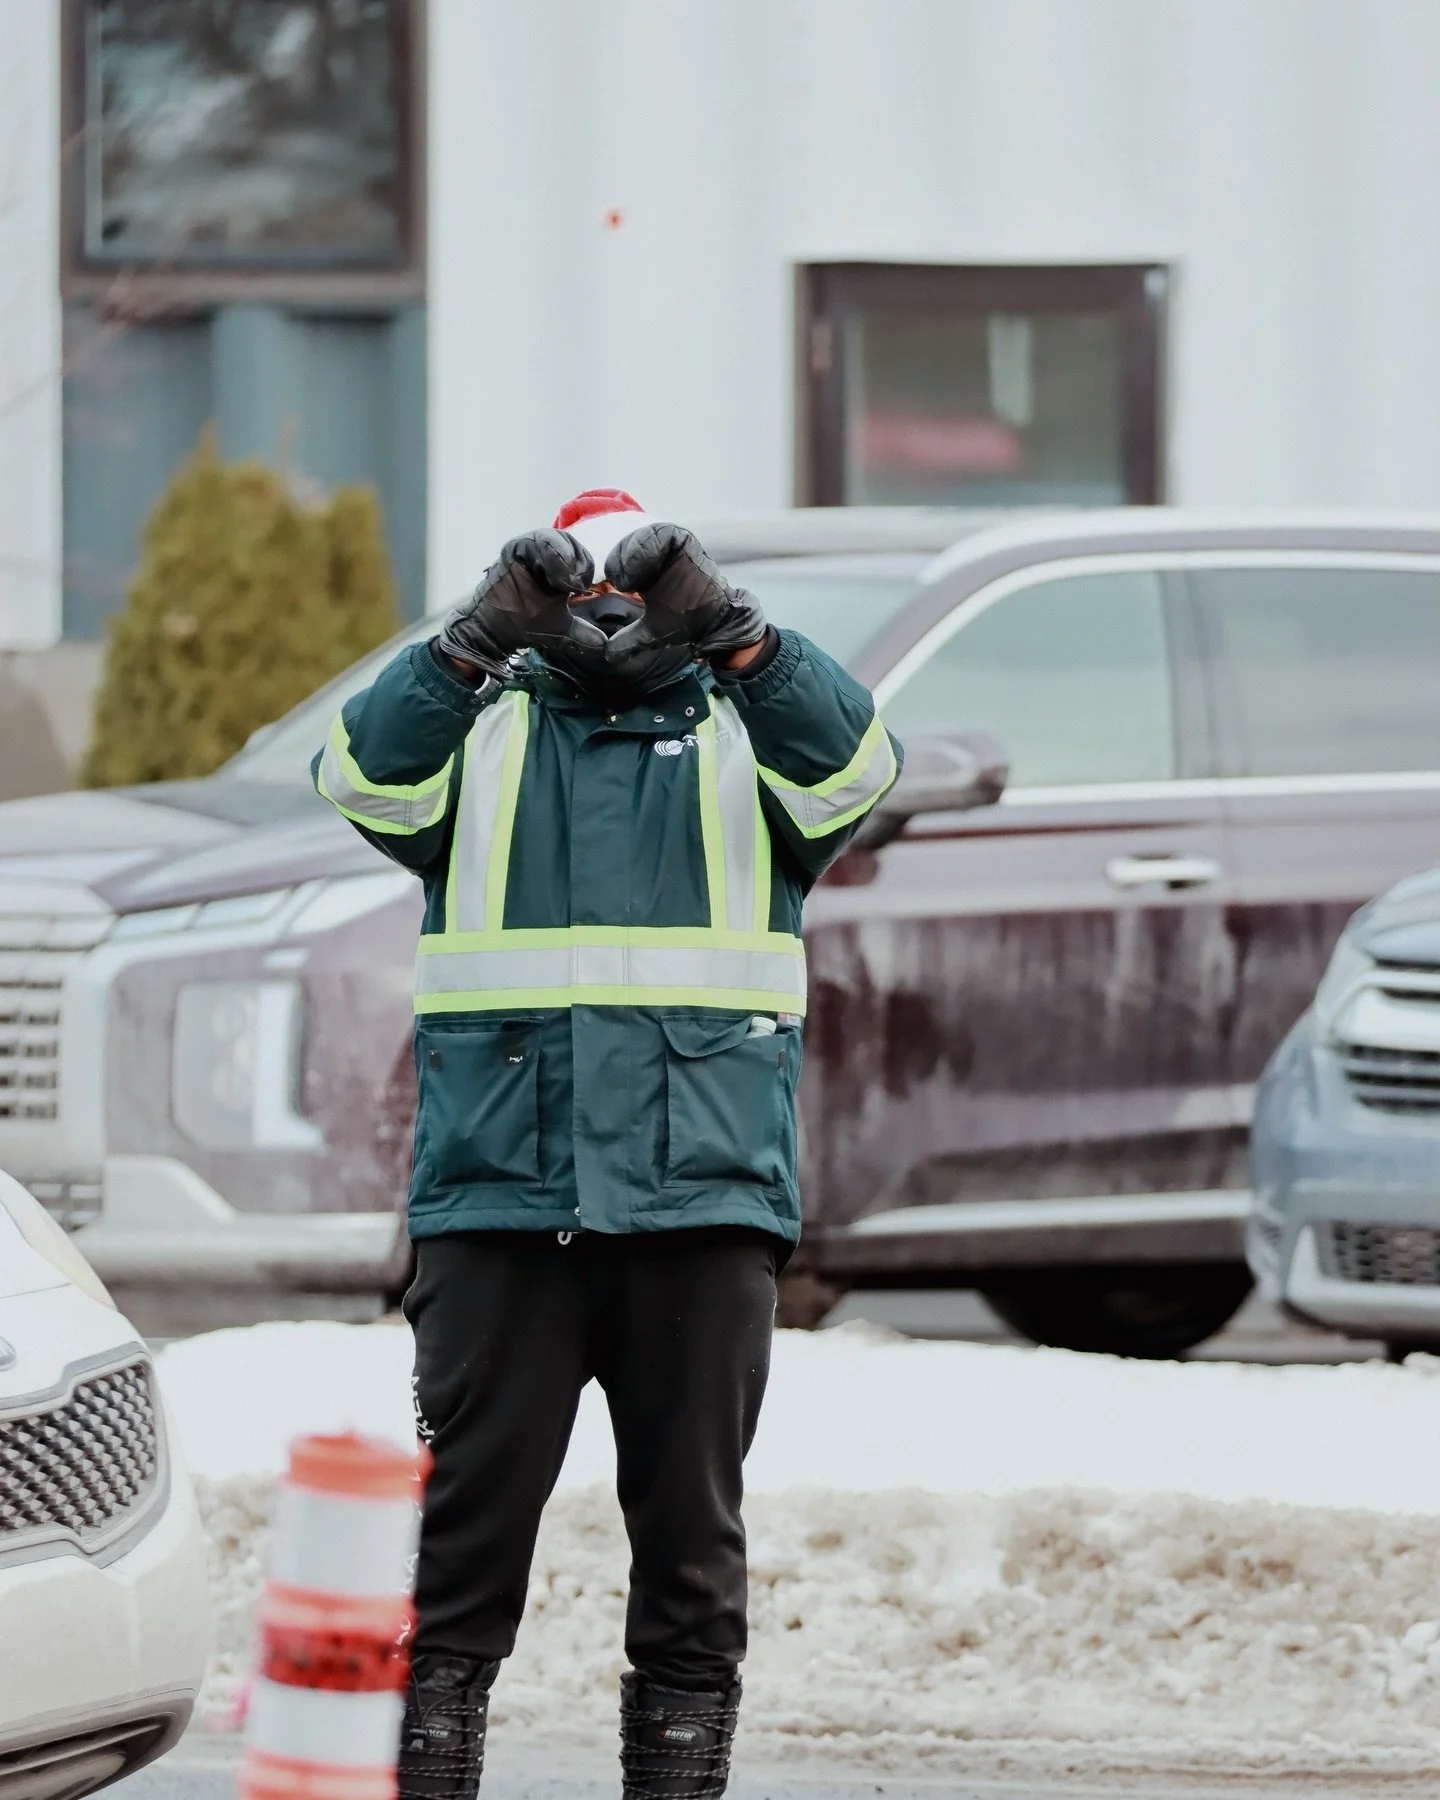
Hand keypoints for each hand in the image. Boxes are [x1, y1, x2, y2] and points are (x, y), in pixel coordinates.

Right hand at [436, 530, 600, 676]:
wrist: (493, 630)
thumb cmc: (522, 624)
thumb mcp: (559, 628)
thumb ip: (581, 632)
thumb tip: (604, 644)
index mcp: (558, 566)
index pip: (582, 556)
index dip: (586, 570)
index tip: (582, 590)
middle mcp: (544, 552)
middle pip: (572, 543)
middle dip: (578, 563)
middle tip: (574, 587)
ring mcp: (528, 548)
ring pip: (555, 539)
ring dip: (564, 560)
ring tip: (564, 583)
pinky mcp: (514, 549)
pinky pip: (535, 541)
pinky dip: (548, 555)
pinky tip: (552, 576)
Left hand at [603, 523, 766, 670]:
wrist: (716, 622)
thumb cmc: (686, 622)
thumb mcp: (652, 632)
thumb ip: (630, 640)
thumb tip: (607, 654)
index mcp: (641, 574)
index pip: (619, 561)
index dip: (614, 569)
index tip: (612, 585)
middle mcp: (653, 557)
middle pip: (627, 546)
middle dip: (620, 560)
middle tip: (618, 580)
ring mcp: (668, 548)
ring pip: (643, 536)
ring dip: (632, 552)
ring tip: (628, 576)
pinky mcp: (684, 542)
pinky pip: (665, 534)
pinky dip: (652, 544)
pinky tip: (648, 562)